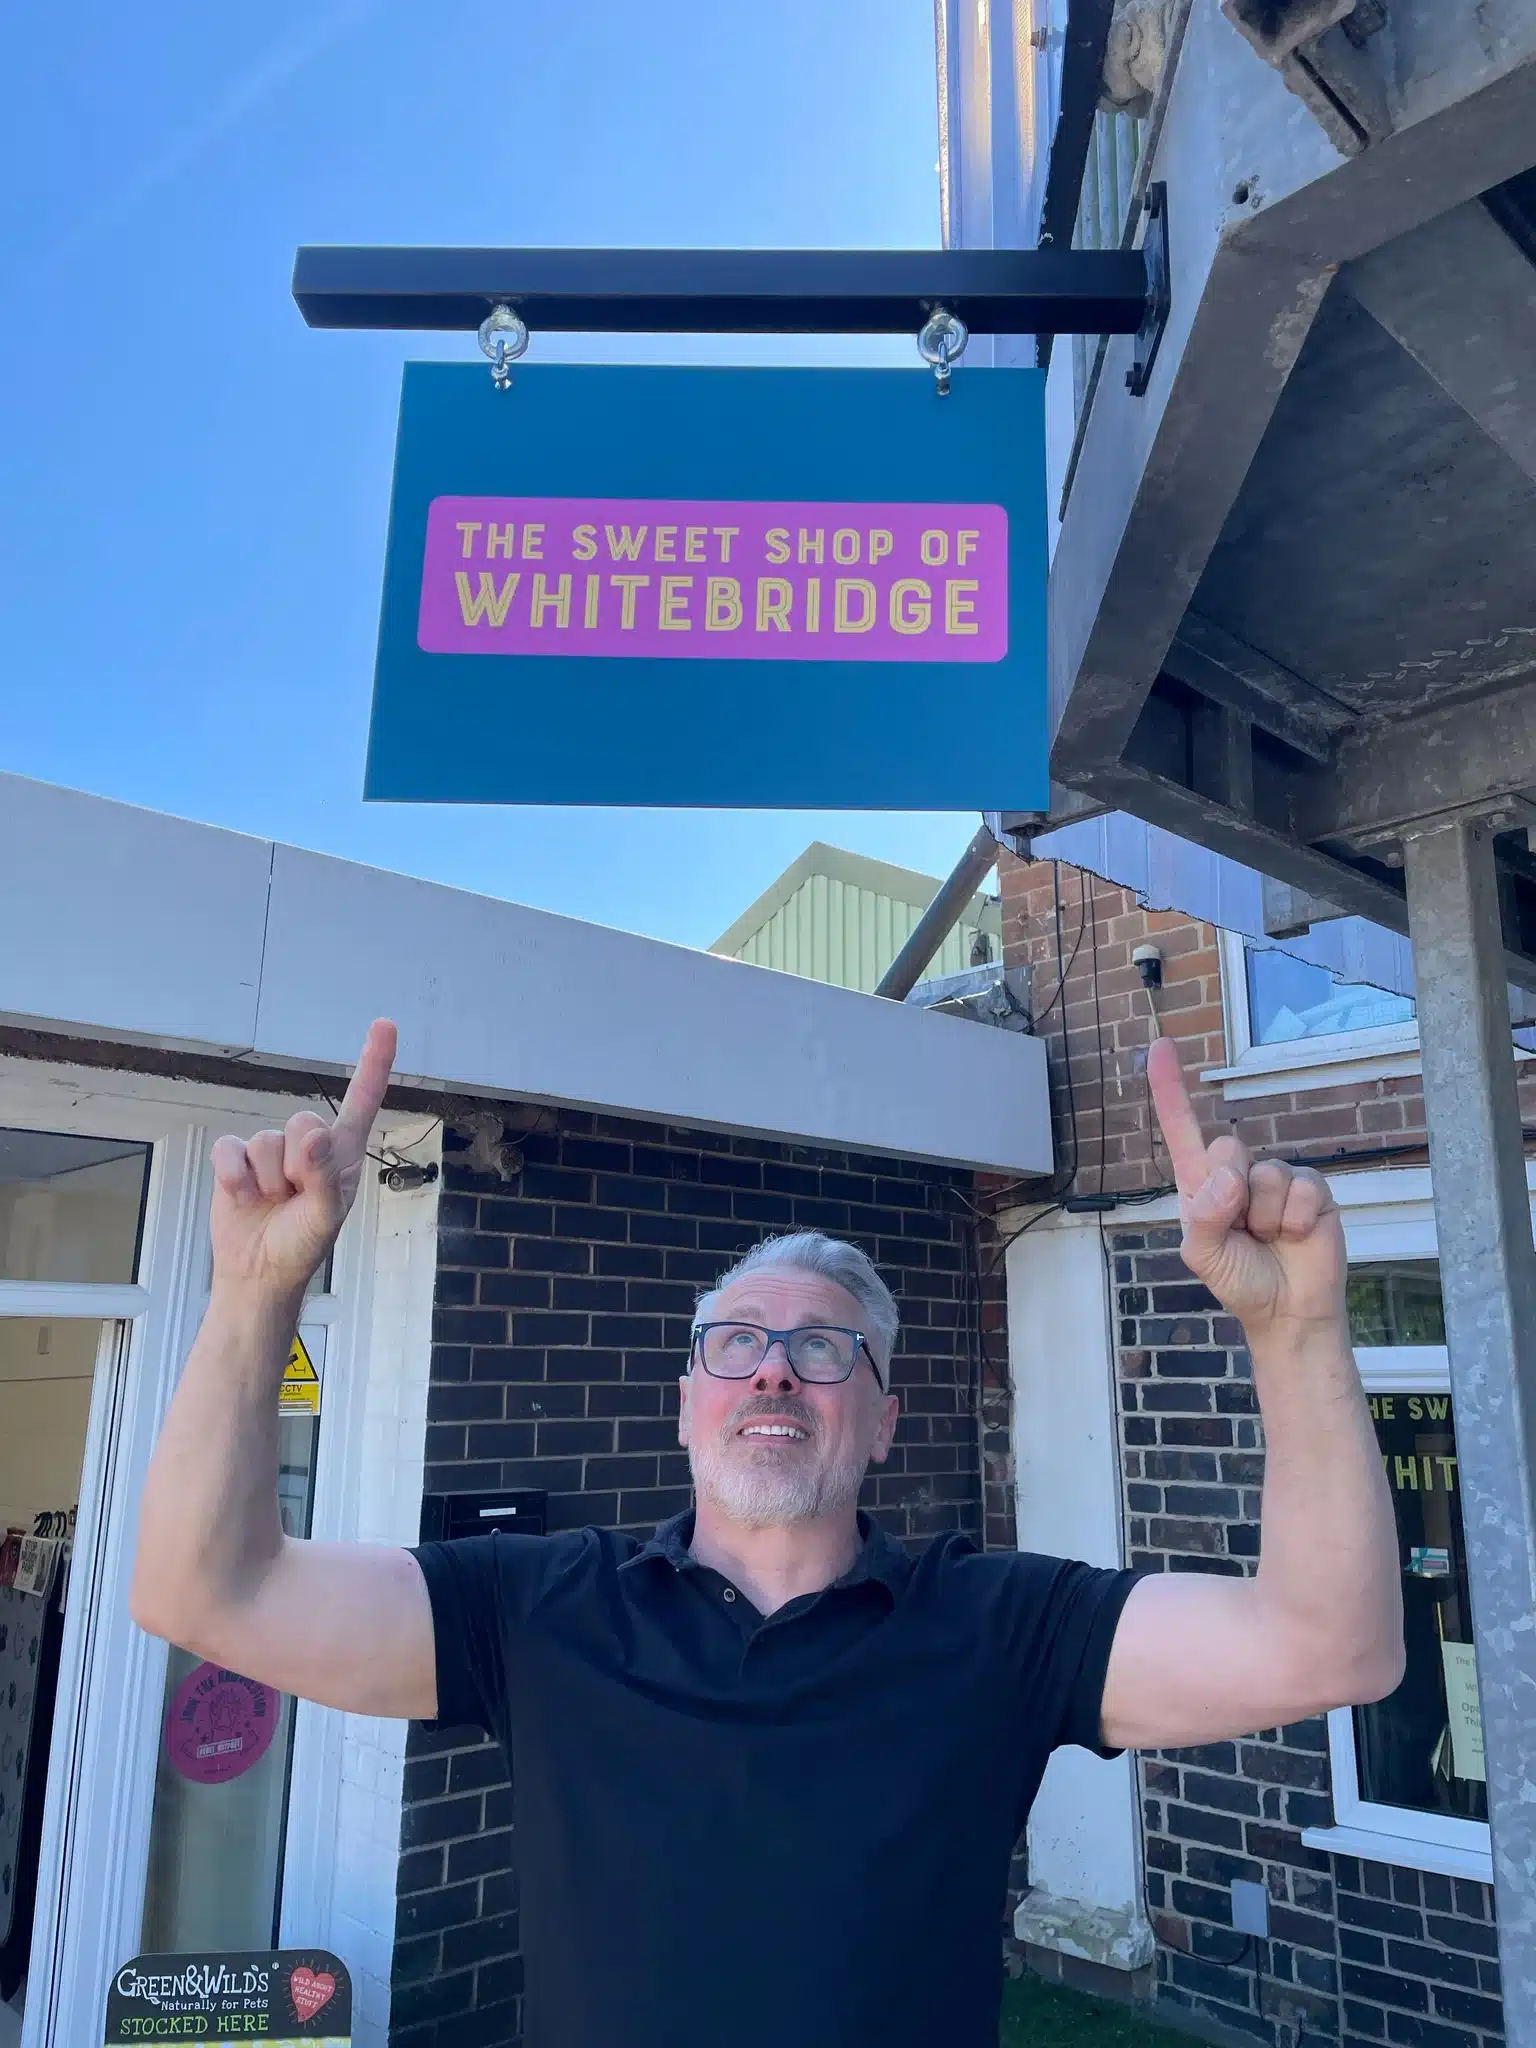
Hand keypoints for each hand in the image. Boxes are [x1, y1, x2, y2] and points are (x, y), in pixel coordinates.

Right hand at [208, 1020, 397, 1296]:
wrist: (258, 1271)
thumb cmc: (302, 1244)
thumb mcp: (325, 1217)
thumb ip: (323, 1176)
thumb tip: (313, 1135)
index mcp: (342, 1152)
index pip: (362, 1099)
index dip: (374, 1061)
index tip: (385, 1024)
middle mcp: (309, 1143)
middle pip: (302, 1121)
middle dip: (297, 1164)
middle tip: (295, 1197)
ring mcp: (271, 1150)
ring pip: (265, 1140)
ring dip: (268, 1180)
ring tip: (272, 1203)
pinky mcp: (237, 1159)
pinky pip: (231, 1149)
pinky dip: (235, 1178)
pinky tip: (244, 1198)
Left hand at [1147, 1036, 1345, 1332]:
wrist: (1288, 1310)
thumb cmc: (1239, 1279)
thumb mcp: (1203, 1254)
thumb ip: (1203, 1216)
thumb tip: (1228, 1178)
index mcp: (1201, 1183)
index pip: (1183, 1129)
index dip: (1170, 1087)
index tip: (1159, 1046)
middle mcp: (1237, 1173)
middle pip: (1226, 1147)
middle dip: (1231, 1192)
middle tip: (1241, 1229)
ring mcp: (1275, 1177)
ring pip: (1264, 1174)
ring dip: (1265, 1217)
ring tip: (1269, 1238)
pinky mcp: (1311, 1188)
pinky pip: (1300, 1188)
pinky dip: (1293, 1220)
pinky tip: (1295, 1236)